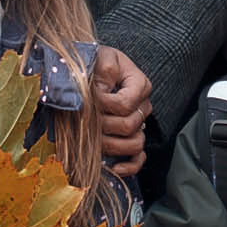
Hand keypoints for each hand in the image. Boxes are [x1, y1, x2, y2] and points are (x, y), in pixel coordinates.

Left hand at [92, 45, 153, 177]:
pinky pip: (138, 159)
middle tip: (84, 119)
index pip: (124, 105)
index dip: (104, 105)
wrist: (90, 69)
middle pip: (128, 126)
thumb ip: (102, 73)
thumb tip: (99, 95)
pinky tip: (113, 167)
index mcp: (139, 84)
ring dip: (111, 145)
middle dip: (102, 125)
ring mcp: (139, 124)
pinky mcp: (131, 138)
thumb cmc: (95, 62)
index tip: (87, 99)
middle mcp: (142, 106)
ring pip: (135, 144)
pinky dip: (128, 166)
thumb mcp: (100, 59)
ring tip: (92, 138)